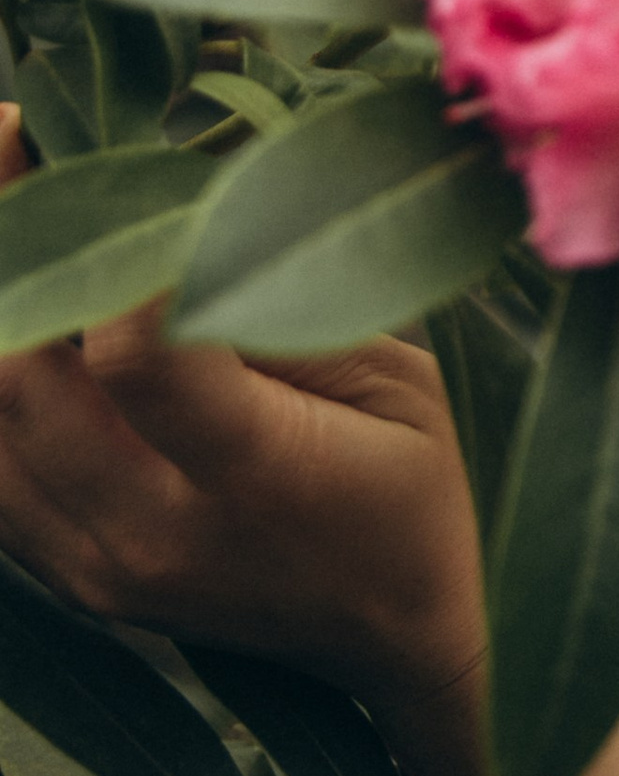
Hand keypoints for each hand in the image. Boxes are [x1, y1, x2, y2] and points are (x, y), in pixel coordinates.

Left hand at [0, 108, 488, 775]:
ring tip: (5, 206)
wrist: (408, 640)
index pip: (134, 360)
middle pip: (20, 384)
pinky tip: (16, 308)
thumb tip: (167, 226)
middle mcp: (151, 535)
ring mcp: (96, 568)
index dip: (113, 261)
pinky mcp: (68, 578)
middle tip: (11, 136)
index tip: (115, 177)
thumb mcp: (393, 379)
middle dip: (14, 247)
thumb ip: (274, 313)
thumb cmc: (419, 486)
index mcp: (256, 480)